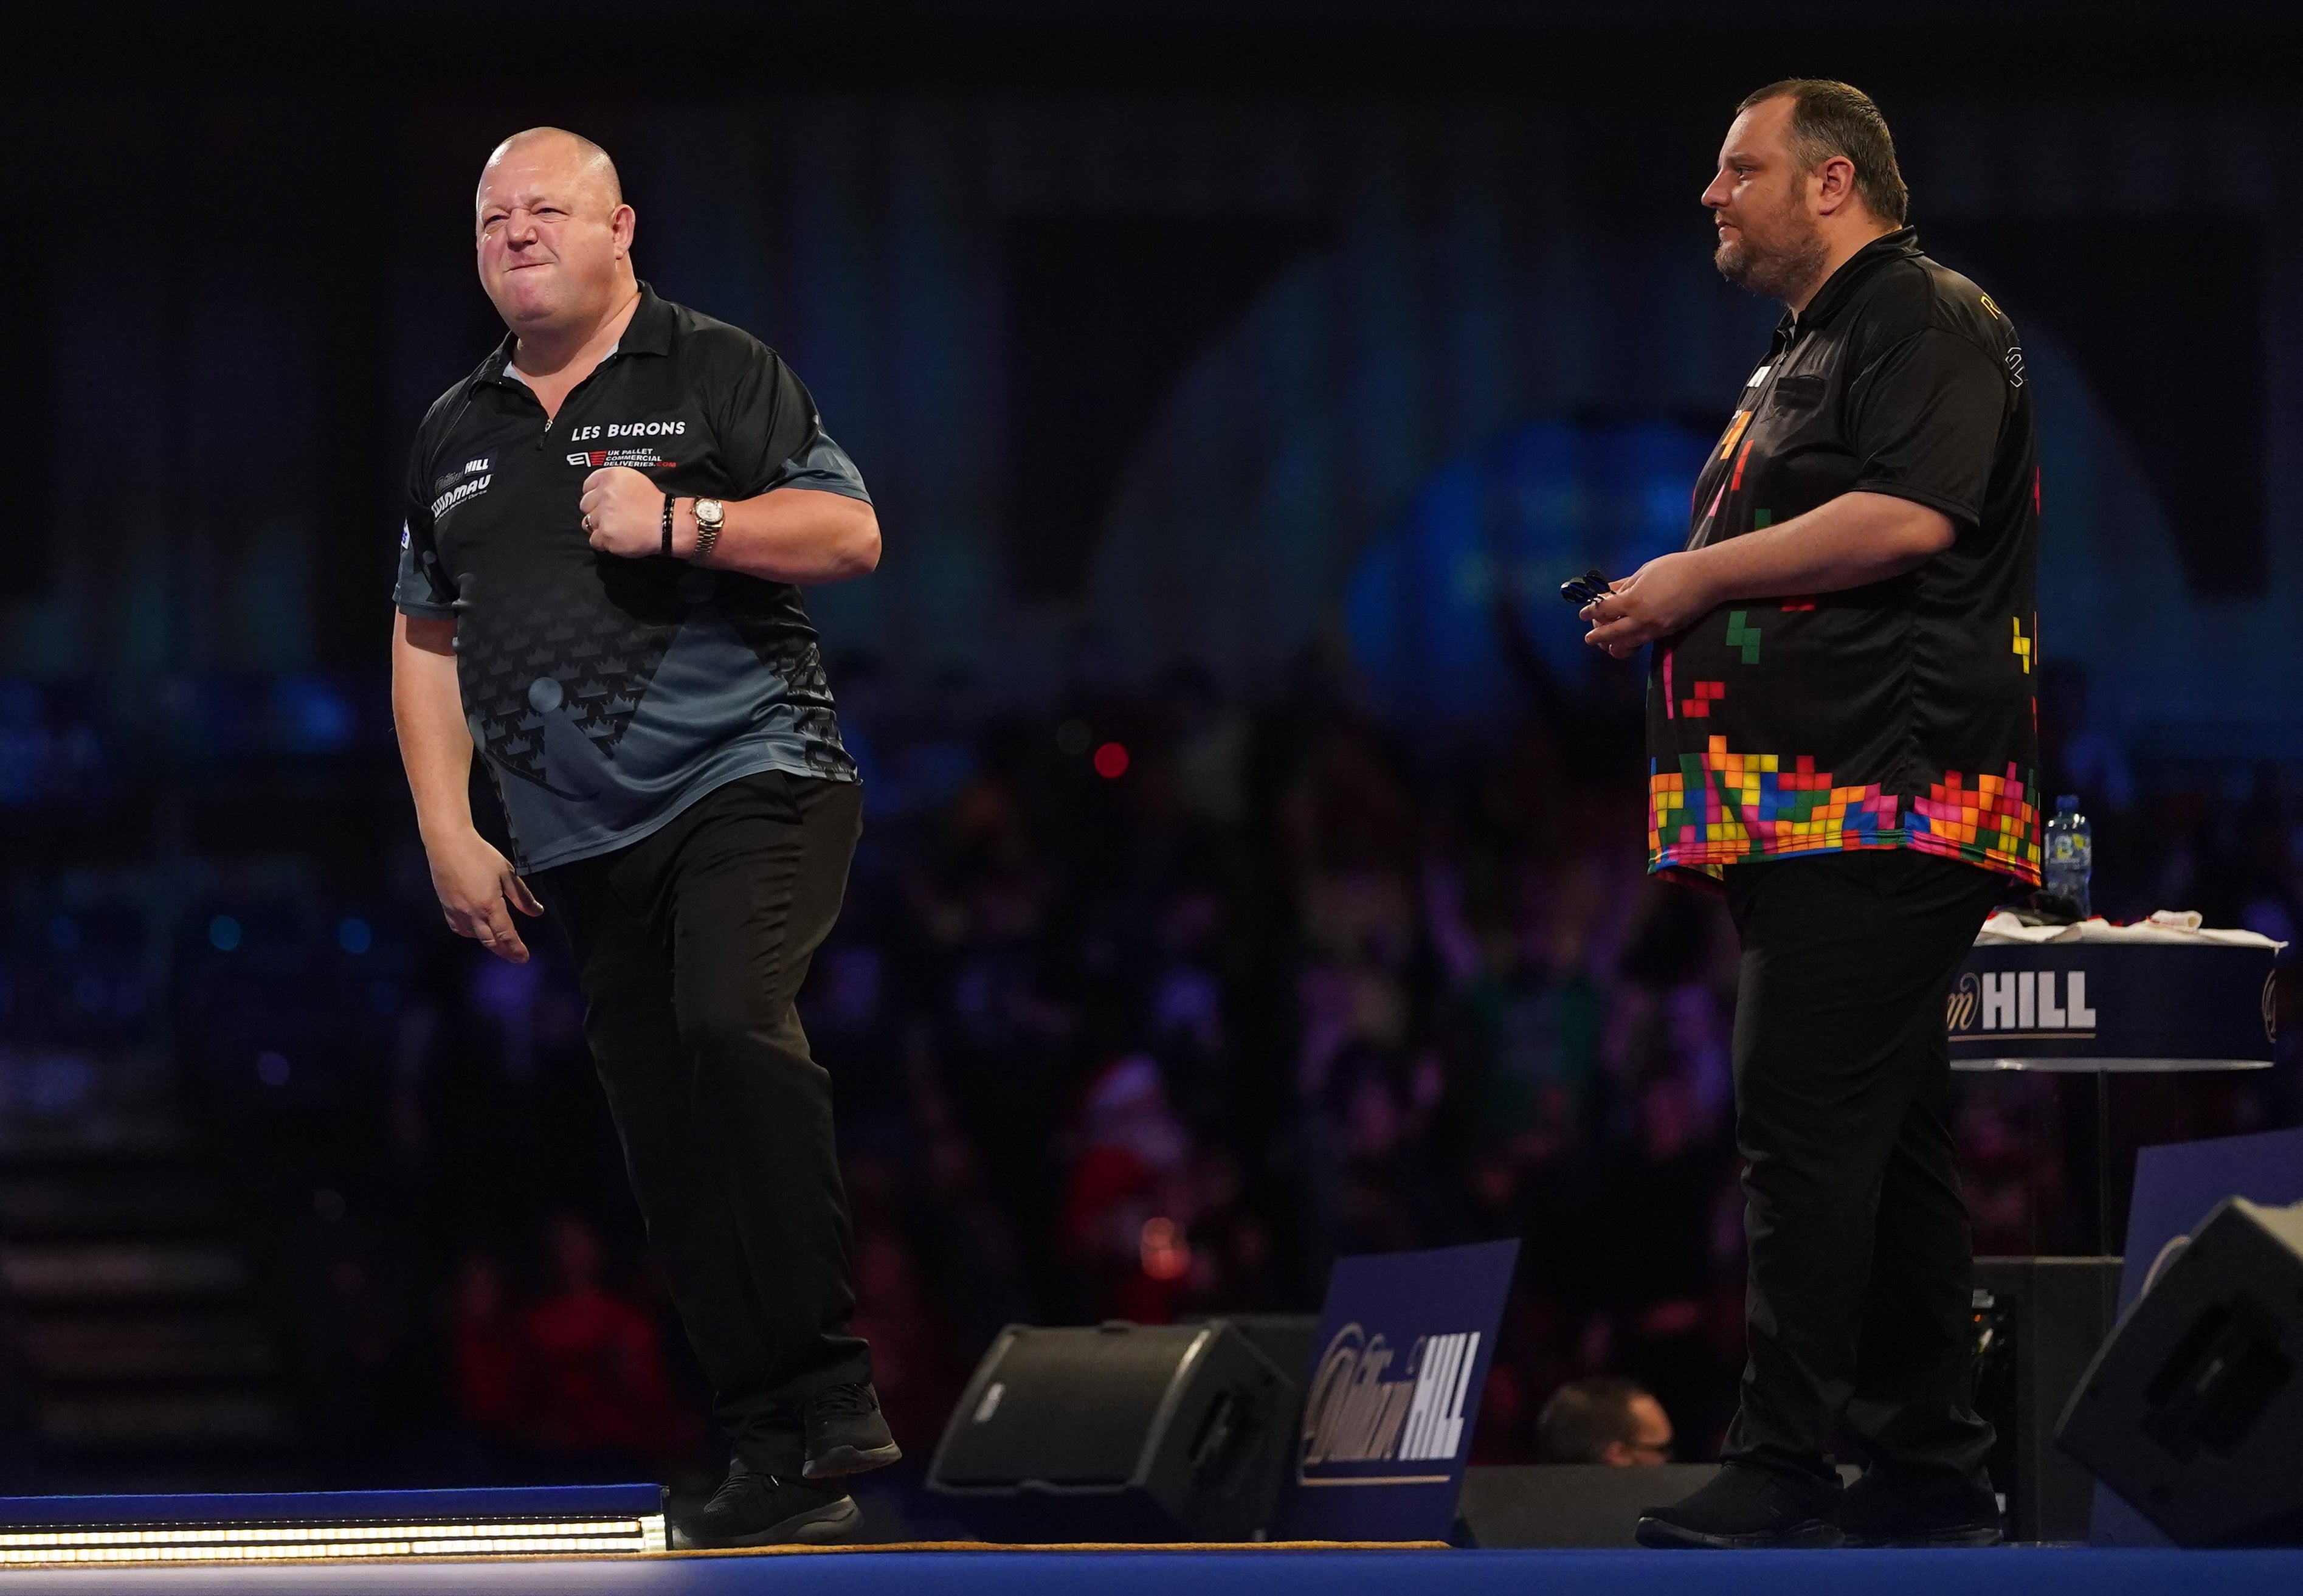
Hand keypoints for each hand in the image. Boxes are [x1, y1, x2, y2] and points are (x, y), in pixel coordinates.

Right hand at [425, 826, 543, 962]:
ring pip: (473, 936)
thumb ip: (522, 896)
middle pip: (489, 940)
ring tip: (499, 944)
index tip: (524, 958)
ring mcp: (456, 911)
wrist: (448, 843)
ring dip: (488, 942)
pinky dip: (470, 933)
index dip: (516, 948)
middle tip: (515, 958)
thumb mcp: (507, 873)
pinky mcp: (445, 906)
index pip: (505, 934)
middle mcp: (471, 913)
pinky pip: (459, 927)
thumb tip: (537, 912)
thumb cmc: (480, 855)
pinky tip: (476, 930)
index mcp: (489, 905)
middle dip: (504, 951)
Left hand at [579, 467, 671, 558]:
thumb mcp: (634, 480)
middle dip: (596, 512)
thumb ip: (612, 483)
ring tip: (617, 528)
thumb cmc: (654, 504)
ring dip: (599, 527)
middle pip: (585, 505)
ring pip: (587, 523)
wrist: (668, 524)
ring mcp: (604, 514)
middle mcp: (605, 493)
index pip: (588, 486)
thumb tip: (595, 493)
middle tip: (613, 517)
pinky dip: (604, 542)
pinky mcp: (606, 534)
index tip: (603, 503)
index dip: (595, 496)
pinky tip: (618, 539)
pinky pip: (594, 540)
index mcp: (611, 476)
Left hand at [1581, 551, 1717, 657]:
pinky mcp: (1666, 634)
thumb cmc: (1675, 568)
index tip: (1583, 614)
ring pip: (1626, 645)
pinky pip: (1642, 642)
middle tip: (1589, 639)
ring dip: (1613, 645)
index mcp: (1633, 600)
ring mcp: (1655, 629)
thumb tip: (1607, 592)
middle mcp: (1641, 619)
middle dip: (1597, 637)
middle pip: (1610, 634)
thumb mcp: (1644, 572)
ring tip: (1606, 644)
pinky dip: (1631, 644)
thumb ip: (1623, 585)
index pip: (1603, 611)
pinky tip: (1627, 640)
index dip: (1590, 612)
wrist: (1708, 579)